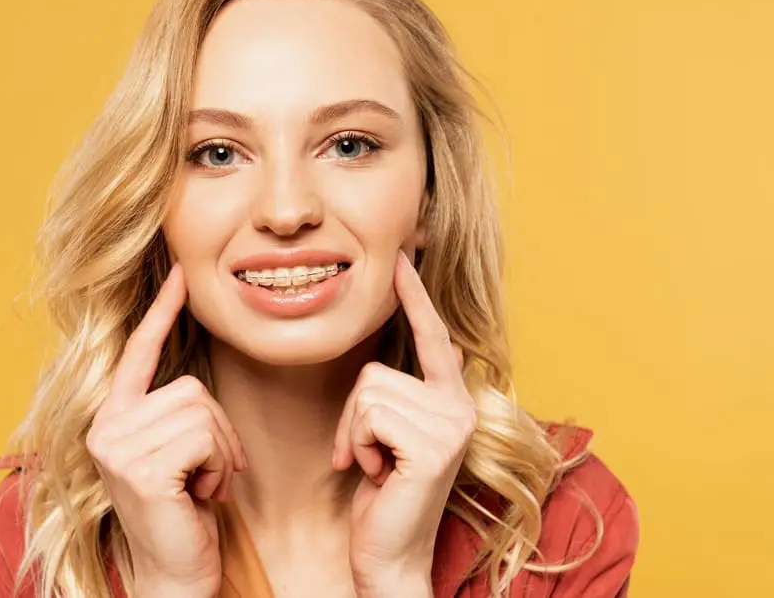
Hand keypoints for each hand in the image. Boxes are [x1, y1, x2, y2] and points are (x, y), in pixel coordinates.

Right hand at [86, 262, 248, 597]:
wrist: (176, 575)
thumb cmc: (183, 514)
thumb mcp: (175, 454)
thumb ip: (173, 414)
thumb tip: (195, 384)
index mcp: (113, 418)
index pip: (139, 354)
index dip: (161, 312)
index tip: (179, 274)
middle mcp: (106, 426)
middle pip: (190, 388)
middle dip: (217, 431)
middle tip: (209, 473)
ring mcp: (118, 446)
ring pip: (202, 410)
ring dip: (220, 451)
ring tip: (202, 485)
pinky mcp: (140, 468)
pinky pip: (205, 435)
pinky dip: (219, 465)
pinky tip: (202, 495)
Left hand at [332, 249, 474, 595]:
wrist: (388, 556)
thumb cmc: (383, 496)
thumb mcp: (389, 436)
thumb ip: (397, 396)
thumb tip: (410, 355)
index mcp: (451, 400)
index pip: (431, 336)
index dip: (413, 296)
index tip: (401, 256)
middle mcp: (459, 406)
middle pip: (375, 370)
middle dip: (353, 416)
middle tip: (367, 456)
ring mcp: (451, 425)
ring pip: (367, 391)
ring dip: (354, 433)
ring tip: (375, 466)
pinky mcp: (433, 445)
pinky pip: (369, 415)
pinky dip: (358, 446)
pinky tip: (377, 474)